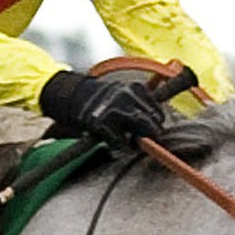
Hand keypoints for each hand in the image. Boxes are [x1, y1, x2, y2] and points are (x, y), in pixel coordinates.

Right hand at [39, 71, 167, 151]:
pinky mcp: (102, 124)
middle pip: (152, 125)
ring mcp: (115, 112)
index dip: (156, 124)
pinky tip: (113, 141)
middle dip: (149, 135)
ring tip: (128, 141)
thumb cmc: (105, 97)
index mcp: (136, 88)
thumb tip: (159, 123)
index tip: (152, 128)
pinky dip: (118, 146)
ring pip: (139, 136)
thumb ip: (141, 103)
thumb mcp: (125, 91)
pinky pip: (120, 144)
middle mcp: (127, 98)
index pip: (158, 113)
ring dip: (135, 143)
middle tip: (143, 139)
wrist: (75, 95)